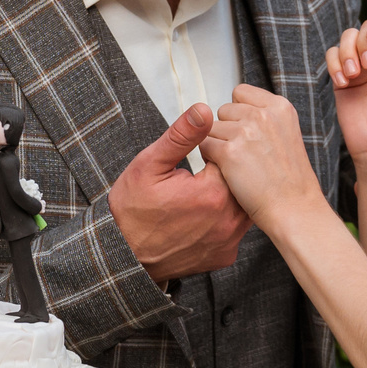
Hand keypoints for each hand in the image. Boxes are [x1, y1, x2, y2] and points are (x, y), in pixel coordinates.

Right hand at [111, 105, 252, 284]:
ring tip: (199, 198)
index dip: (214, 154)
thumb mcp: (150, 165)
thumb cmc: (132, 211)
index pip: (231, 158)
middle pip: (240, 182)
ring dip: (227, 198)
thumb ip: (181, 136)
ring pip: (242, 206)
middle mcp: (227, 219)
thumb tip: (204, 111)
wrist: (124, 256)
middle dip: (222, 176)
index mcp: (213, 192)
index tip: (198, 159)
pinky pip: (235, 230)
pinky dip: (223, 221)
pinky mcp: (225, 255)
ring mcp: (228, 240)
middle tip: (195, 180)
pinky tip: (202, 219)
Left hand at [203, 84, 325, 236]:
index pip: (240, 92)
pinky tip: (229, 172)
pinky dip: (211, 159)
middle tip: (245, 153)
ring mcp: (246, 131)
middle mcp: (262, 114)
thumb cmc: (289, 180)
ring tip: (239, 164)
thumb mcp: (287, 134)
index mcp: (279, 107)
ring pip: (210, 128)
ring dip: (217, 145)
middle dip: (227, 130)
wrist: (295, 209)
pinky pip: (204, 146)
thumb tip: (238, 109)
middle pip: (223, 110)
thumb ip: (264, 117)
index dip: (237, 114)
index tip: (247, 133)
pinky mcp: (230, 151)